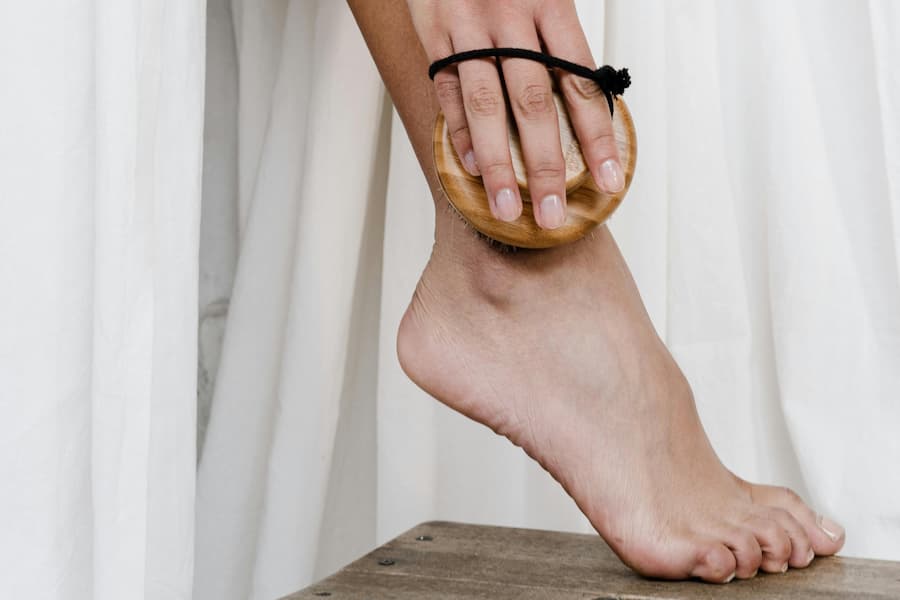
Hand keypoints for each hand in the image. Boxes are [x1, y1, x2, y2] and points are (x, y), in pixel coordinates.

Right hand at [409, 0, 624, 229]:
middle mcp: (511, 18)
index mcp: (551, 5)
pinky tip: (474, 169)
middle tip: (554, 213)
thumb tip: (588, 106)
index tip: (610, 179)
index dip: (597, 136)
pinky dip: (461, 133)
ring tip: (509, 207)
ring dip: (499, 163)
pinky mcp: (435, 35)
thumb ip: (561, 42)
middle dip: (545, 165)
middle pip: (533, 103)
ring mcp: (469, 28)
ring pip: (487, 105)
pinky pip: (449, 93)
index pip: (581, 82)